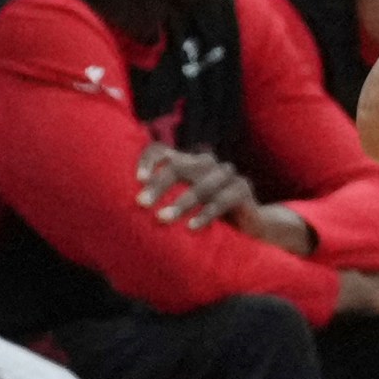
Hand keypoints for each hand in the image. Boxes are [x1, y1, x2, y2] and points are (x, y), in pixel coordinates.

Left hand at [137, 144, 256, 230]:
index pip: (162, 150)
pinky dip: (205, 214)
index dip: (148, 160)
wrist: (250, 224)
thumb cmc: (208, 216)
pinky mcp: (242, 189)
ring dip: (180, 203)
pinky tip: (191, 227)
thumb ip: (163, 199)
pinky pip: (221, 201)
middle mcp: (206, 163)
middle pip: (179, 167)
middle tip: (142, 204)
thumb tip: (127, 207)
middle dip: (159, 185)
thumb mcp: (183, 204)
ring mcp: (226, 174)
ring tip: (162, 219)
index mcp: (187, 162)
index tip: (137, 179)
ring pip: (201, 185)